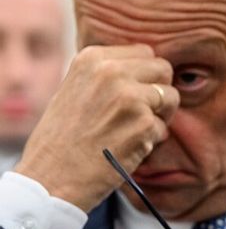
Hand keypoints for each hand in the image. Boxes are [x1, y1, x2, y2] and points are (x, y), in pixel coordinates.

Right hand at [14, 45, 176, 211]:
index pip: (144, 52)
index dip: (145, 75)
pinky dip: (151, 140)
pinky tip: (125, 147)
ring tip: (131, 130)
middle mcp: (111, 71)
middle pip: (163, 69)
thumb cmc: (63, 137)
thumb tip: (147, 66)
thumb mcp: (76, 89)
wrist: (51, 176)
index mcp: (93, 58)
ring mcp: (129, 96)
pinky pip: (164, 128)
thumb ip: (108, 75)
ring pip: (171, 97)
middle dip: (159, 91)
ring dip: (159, 116)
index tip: (133, 93)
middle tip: (141, 112)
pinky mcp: (143, 123)